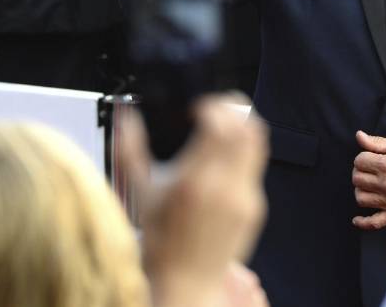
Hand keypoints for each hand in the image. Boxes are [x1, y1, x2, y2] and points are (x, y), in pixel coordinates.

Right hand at [124, 94, 268, 306]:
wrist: (186, 280)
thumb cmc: (160, 242)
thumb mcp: (140, 193)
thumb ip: (131, 150)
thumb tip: (126, 118)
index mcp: (195, 181)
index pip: (221, 125)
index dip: (213, 106)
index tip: (199, 108)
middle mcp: (224, 188)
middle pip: (248, 127)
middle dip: (233, 108)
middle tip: (216, 108)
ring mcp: (244, 197)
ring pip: (258, 143)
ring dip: (244, 126)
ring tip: (225, 126)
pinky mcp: (255, 207)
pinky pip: (256, 168)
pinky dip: (244, 153)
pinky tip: (226, 159)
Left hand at [352, 131, 385, 229]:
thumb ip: (378, 142)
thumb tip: (358, 135)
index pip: (360, 161)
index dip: (363, 157)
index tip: (372, 158)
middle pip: (357, 179)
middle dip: (360, 172)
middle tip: (370, 170)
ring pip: (361, 198)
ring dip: (362, 191)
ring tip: (371, 185)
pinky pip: (372, 223)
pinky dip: (362, 222)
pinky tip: (357, 219)